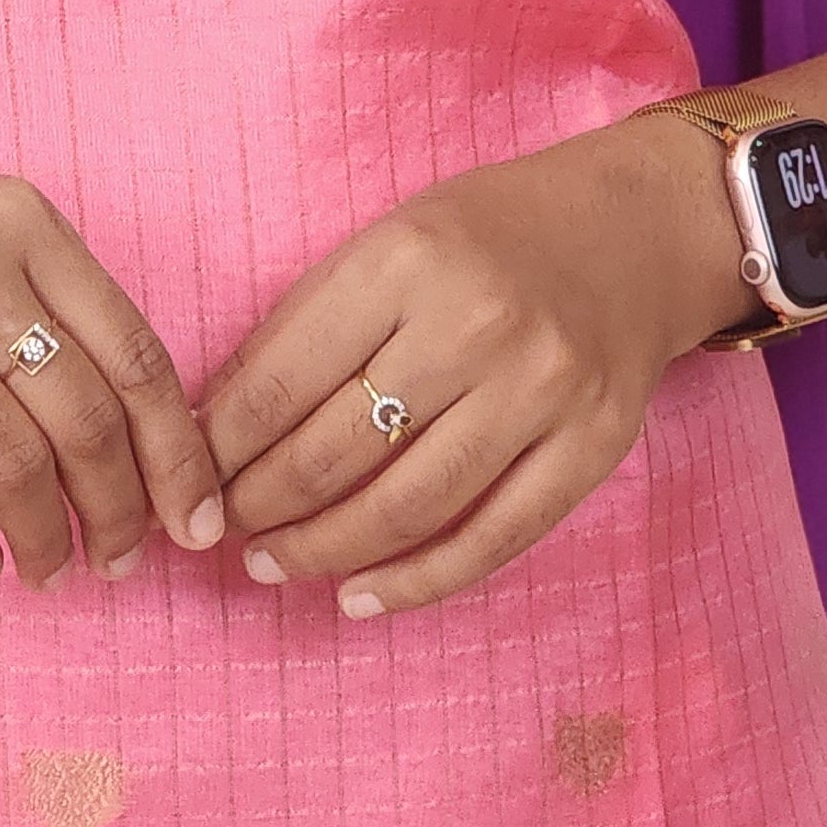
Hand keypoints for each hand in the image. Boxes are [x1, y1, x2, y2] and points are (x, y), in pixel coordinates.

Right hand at [0, 104, 225, 588]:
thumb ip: (34, 293)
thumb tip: (118, 423)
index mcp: (19, 218)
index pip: (136, 352)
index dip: (179, 452)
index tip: (197, 517)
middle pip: (87, 417)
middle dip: (120, 508)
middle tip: (122, 560)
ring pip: (14, 460)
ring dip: (46, 536)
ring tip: (49, 568)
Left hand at [199, 118, 745, 617]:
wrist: (638, 229)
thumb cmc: (492, 234)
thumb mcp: (392, 239)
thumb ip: (312, 323)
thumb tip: (218, 420)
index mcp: (408, 258)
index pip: (285, 376)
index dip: (223, 442)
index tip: (188, 475)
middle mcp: (475, 325)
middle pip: (338, 449)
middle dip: (263, 503)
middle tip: (223, 529)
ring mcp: (541, 391)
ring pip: (406, 506)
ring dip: (323, 551)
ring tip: (273, 565)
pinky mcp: (591, 448)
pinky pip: (491, 540)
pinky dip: (416, 582)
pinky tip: (360, 597)